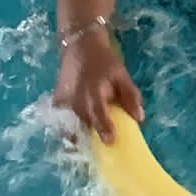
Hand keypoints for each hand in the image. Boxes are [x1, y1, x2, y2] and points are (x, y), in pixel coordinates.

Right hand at [53, 30, 143, 144]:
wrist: (80, 46)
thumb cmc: (104, 61)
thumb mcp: (121, 75)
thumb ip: (130, 96)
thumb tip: (139, 118)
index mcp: (94, 92)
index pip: (98, 114)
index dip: (104, 129)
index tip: (111, 141)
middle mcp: (76, 100)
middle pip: (83, 126)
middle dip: (91, 139)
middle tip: (101, 150)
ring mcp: (63, 102)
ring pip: (70, 127)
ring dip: (79, 137)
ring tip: (88, 144)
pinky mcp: (56, 103)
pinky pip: (61, 122)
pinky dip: (68, 130)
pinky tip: (76, 135)